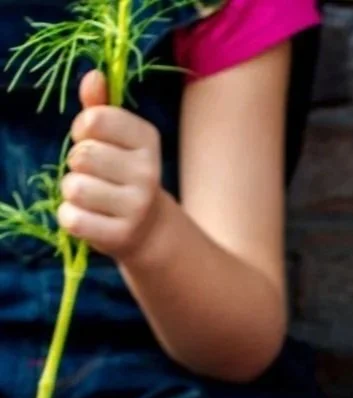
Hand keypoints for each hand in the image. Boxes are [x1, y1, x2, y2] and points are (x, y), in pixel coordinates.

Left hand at [58, 70, 169, 259]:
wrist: (149, 229)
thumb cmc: (121, 174)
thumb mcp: (116, 139)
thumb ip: (100, 107)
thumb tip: (93, 74)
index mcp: (147, 141)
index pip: (96, 119)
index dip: (83, 129)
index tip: (93, 141)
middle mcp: (148, 173)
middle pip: (82, 154)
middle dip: (77, 164)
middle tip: (94, 174)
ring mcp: (137, 206)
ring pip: (75, 187)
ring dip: (73, 192)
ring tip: (92, 197)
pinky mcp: (121, 235)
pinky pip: (73, 218)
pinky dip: (72, 218)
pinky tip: (89, 218)